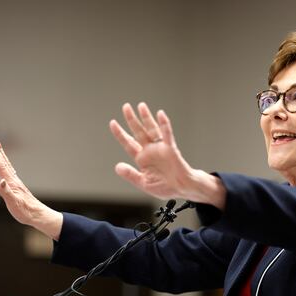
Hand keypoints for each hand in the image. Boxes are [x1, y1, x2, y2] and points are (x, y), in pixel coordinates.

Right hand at [0, 138, 62, 239]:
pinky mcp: (18, 187)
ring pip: (7, 167)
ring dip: (2, 157)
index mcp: (11, 182)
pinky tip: (7, 168)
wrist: (38, 215)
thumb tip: (1, 181)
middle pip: (4, 163)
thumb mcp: (13, 203)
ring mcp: (16, 183)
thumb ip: (6, 192)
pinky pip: (10, 173)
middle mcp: (14, 180)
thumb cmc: (25, 211)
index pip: (1, 166)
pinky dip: (6, 166)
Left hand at [110, 102, 225, 208]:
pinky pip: (167, 135)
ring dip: (147, 118)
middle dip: (132, 120)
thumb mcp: (143, 183)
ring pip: (152, 130)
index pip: (128, 143)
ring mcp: (160, 148)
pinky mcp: (171, 149)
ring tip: (141, 106)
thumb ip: (130, 175)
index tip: (113, 123)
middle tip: (126, 107)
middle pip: (139, 132)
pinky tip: (160, 114)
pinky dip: (164, 125)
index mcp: (142, 159)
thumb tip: (117, 166)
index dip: (120, 134)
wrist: (182, 190)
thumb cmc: (165, 187)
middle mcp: (150, 150)